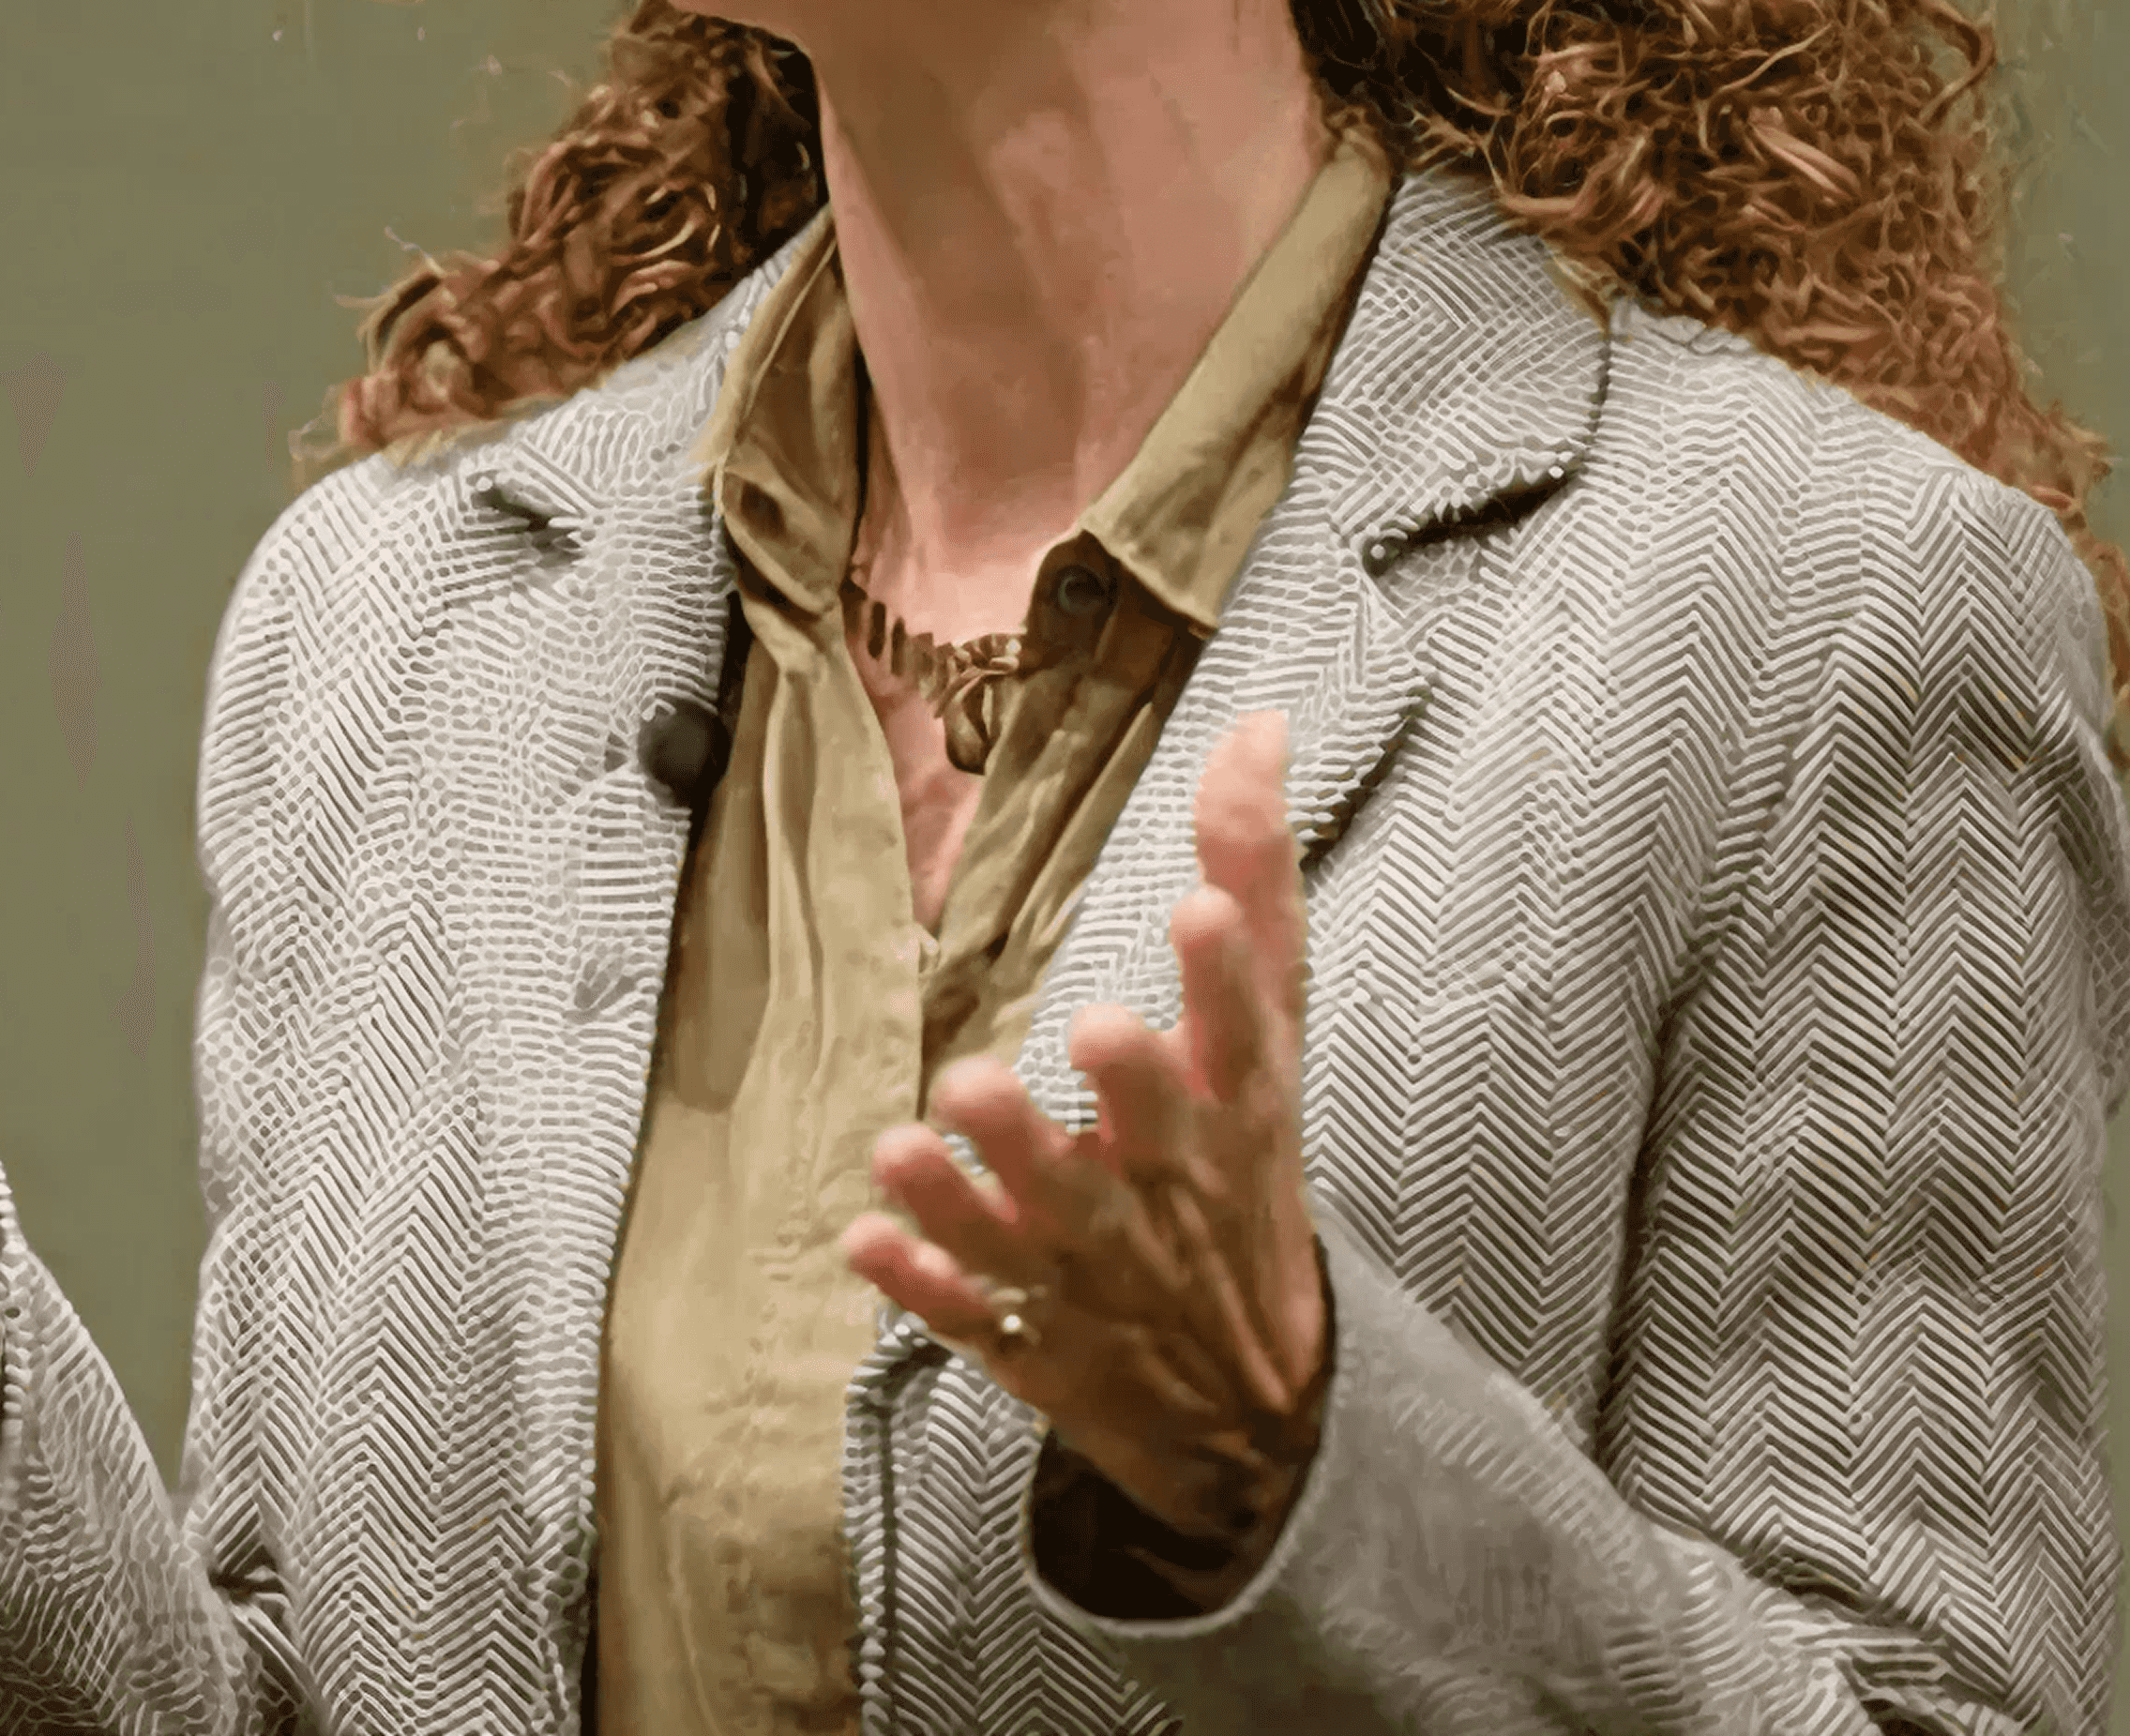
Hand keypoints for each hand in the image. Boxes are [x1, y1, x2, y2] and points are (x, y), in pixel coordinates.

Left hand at [843, 705, 1331, 1553]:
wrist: (1248, 1403)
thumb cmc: (1240, 1175)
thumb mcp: (1264, 1036)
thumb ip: (1253, 879)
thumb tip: (1255, 726)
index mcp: (1229, 1116)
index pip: (1243, 1040)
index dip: (1224, 978)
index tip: (1194, 913)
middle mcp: (1160, 1190)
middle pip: (1142, 1145)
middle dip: (1118, 1092)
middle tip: (1080, 1030)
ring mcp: (1088, 1273)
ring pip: (1028, 1233)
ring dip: (970, 1192)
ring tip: (911, 1139)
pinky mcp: (1026, 1336)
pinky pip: (968, 1317)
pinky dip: (918, 1289)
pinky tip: (865, 1241)